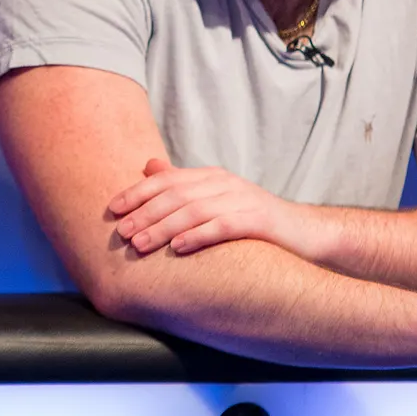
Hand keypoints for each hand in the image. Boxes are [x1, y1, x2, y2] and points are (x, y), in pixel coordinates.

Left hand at [109, 158, 322, 258]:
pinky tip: (178, 248)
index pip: (167, 179)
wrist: (303, 235)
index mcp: (212, 178)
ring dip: (163, 227)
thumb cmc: (254, 224)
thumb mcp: (217, 201)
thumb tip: (149, 167)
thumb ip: (185, 187)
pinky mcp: (258, 221)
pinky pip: (223, 225)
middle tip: (122, 233)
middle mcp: (225, 183)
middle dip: (145, 213)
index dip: (138, 192)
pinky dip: (198, 235)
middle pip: (177, 194)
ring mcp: (243, 200)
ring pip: (194, 210)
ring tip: (140, 244)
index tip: (113, 209)